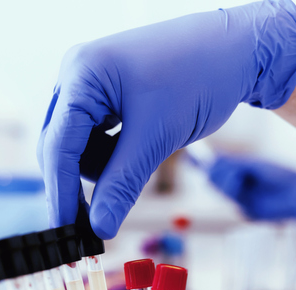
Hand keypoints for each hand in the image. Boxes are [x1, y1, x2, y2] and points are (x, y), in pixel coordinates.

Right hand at [38, 0, 295, 238]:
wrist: (237, 50)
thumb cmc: (200, 77)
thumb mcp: (157, 137)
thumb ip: (122, 184)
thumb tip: (100, 229)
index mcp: (83, 75)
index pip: (58, 145)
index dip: (60, 192)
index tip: (65, 232)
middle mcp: (77, 75)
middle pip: (60, 145)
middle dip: (77, 183)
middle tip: (92, 225)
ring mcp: (89, 83)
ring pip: (77, 145)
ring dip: (100, 168)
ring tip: (138, 164)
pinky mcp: (104, 94)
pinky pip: (93, 136)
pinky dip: (111, 154)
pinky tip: (137, 151)